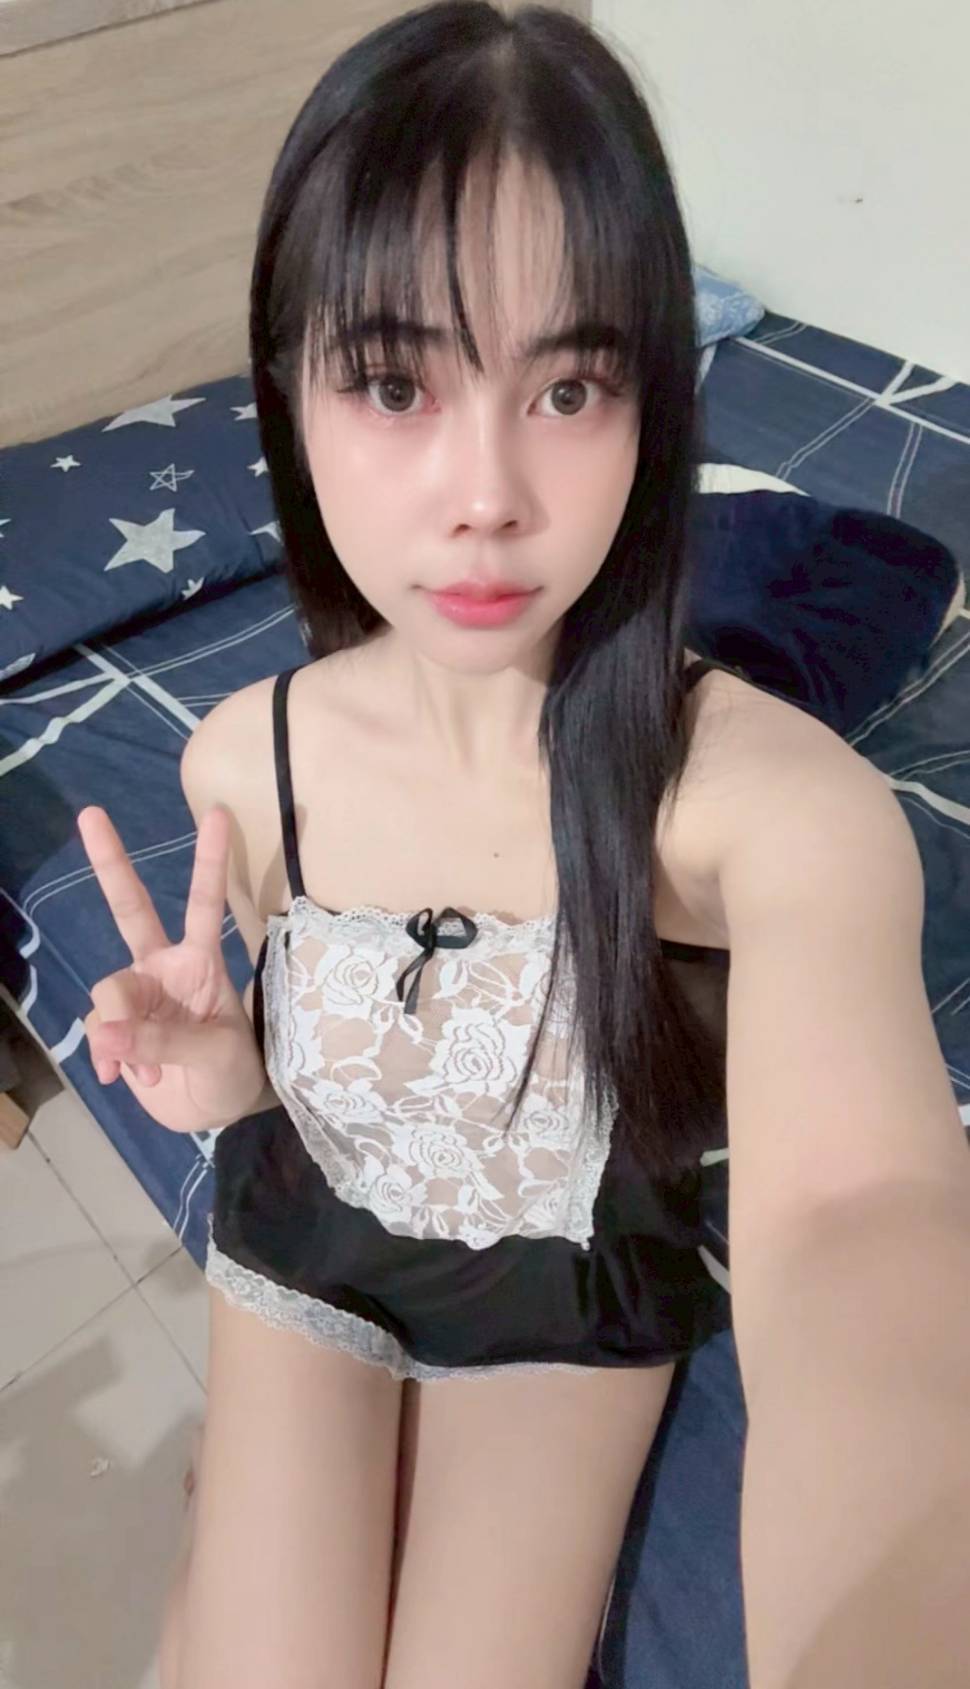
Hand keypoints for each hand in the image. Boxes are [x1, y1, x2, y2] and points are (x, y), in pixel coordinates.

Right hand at [78, 804, 265, 1133]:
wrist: (215, 1112)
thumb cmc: (234, 1072)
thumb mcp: (216, 1057)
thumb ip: (164, 1042)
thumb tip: (107, 1033)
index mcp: (201, 962)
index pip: (205, 904)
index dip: (211, 860)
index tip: (220, 813)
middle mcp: (165, 968)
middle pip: (131, 910)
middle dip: (111, 863)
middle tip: (91, 813)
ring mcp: (139, 997)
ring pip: (109, 993)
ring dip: (120, 1035)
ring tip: (144, 1070)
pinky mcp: (117, 1028)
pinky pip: (98, 1031)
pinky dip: (107, 1056)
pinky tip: (123, 1076)